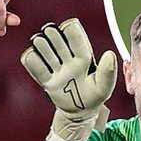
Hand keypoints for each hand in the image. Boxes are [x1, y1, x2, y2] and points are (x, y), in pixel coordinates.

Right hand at [21, 19, 117, 140]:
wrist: (80, 114)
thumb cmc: (94, 97)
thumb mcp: (105, 87)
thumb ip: (108, 71)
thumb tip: (109, 54)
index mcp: (83, 58)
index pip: (76, 39)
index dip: (71, 30)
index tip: (67, 26)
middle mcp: (68, 61)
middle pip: (58, 41)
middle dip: (53, 35)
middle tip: (49, 31)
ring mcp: (56, 70)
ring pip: (46, 50)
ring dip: (41, 44)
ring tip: (39, 42)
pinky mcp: (46, 81)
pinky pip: (35, 67)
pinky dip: (31, 59)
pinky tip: (31, 56)